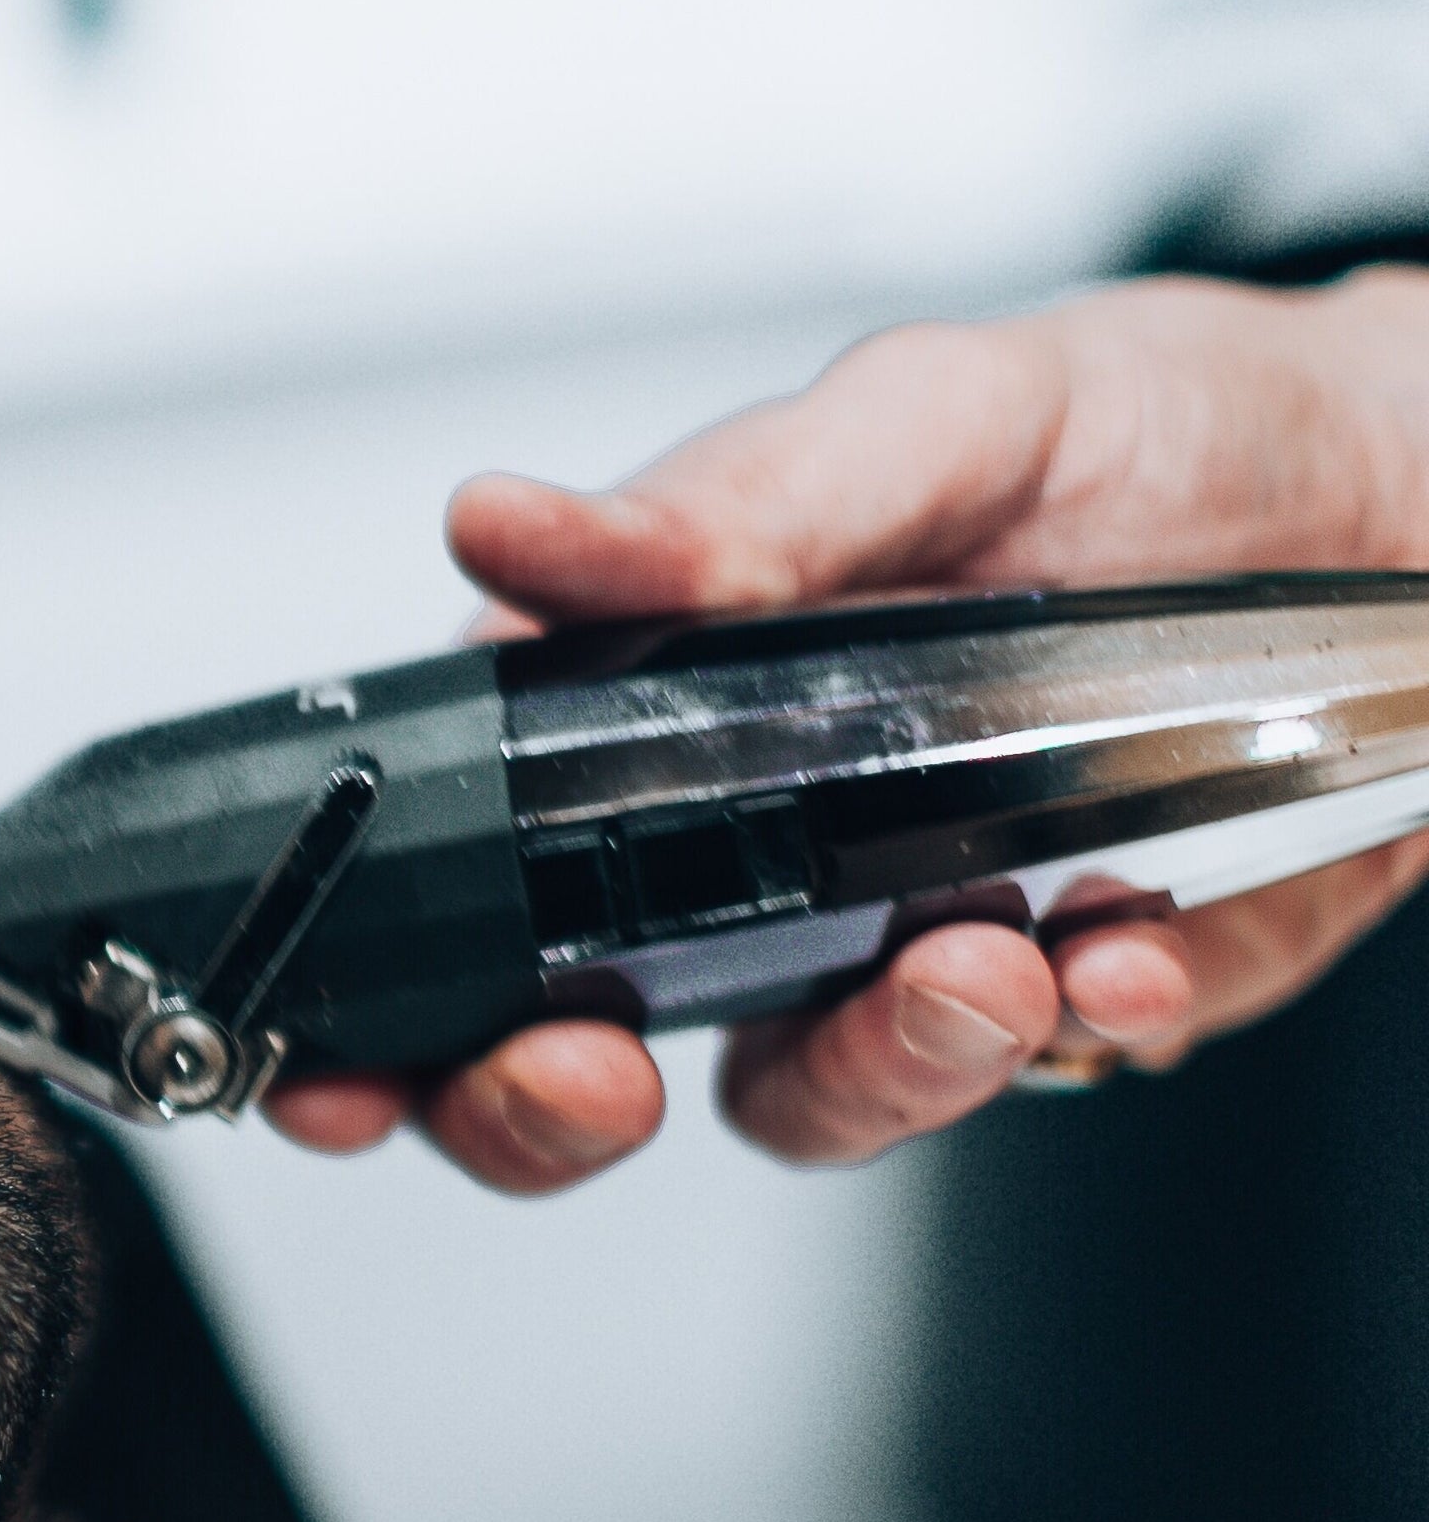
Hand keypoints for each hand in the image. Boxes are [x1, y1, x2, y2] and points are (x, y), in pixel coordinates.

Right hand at [270, 269, 1428, 1185]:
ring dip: (870, 1065)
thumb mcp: (948, 412)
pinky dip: (1087, 1025)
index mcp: (653, 716)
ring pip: (797, 1098)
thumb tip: (504, 527)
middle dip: (537, 1109)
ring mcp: (896, 940)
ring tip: (976, 961)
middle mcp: (747, 856)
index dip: (366, 1001)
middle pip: (557, 1056)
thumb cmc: (1178, 428)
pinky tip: (1133, 940)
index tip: (343, 1061)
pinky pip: (1037, 1074)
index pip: (449, 883)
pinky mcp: (1071, 999)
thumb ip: (733, 498)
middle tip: (591, 1070)